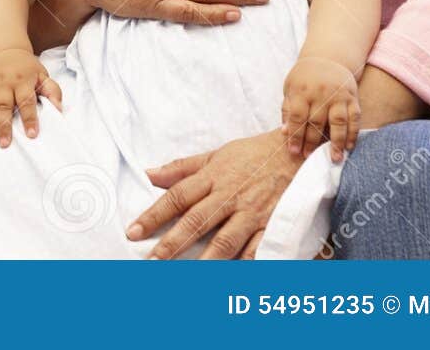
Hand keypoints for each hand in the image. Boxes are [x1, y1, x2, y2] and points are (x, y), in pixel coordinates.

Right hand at [0, 48, 62, 145]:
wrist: (1, 50)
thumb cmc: (25, 68)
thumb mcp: (42, 74)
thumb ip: (52, 91)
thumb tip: (59, 110)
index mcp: (22, 80)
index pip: (26, 100)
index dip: (29, 118)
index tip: (31, 134)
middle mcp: (3, 82)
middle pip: (2, 105)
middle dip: (3, 126)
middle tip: (5, 144)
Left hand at [127, 129, 304, 259]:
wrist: (296, 152)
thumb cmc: (252, 155)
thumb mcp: (215, 155)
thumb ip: (182, 168)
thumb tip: (149, 174)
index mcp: (212, 177)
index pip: (177, 197)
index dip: (153, 215)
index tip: (133, 232)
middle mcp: (229, 196)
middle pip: (197, 221)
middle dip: (173, 243)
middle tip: (153, 260)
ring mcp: (251, 212)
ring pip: (226, 239)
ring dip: (206, 259)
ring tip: (188, 277)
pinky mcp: (272, 224)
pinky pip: (257, 248)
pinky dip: (246, 263)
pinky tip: (232, 276)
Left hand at [281, 57, 360, 159]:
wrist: (329, 57)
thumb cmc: (305, 77)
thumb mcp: (290, 87)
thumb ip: (288, 109)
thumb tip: (285, 132)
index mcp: (302, 90)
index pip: (297, 117)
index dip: (295, 135)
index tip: (294, 151)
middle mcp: (321, 93)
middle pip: (317, 121)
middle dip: (312, 142)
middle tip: (310, 158)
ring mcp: (339, 95)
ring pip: (338, 121)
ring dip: (337, 142)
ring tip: (335, 158)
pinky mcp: (353, 97)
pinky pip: (355, 118)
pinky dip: (353, 133)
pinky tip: (349, 146)